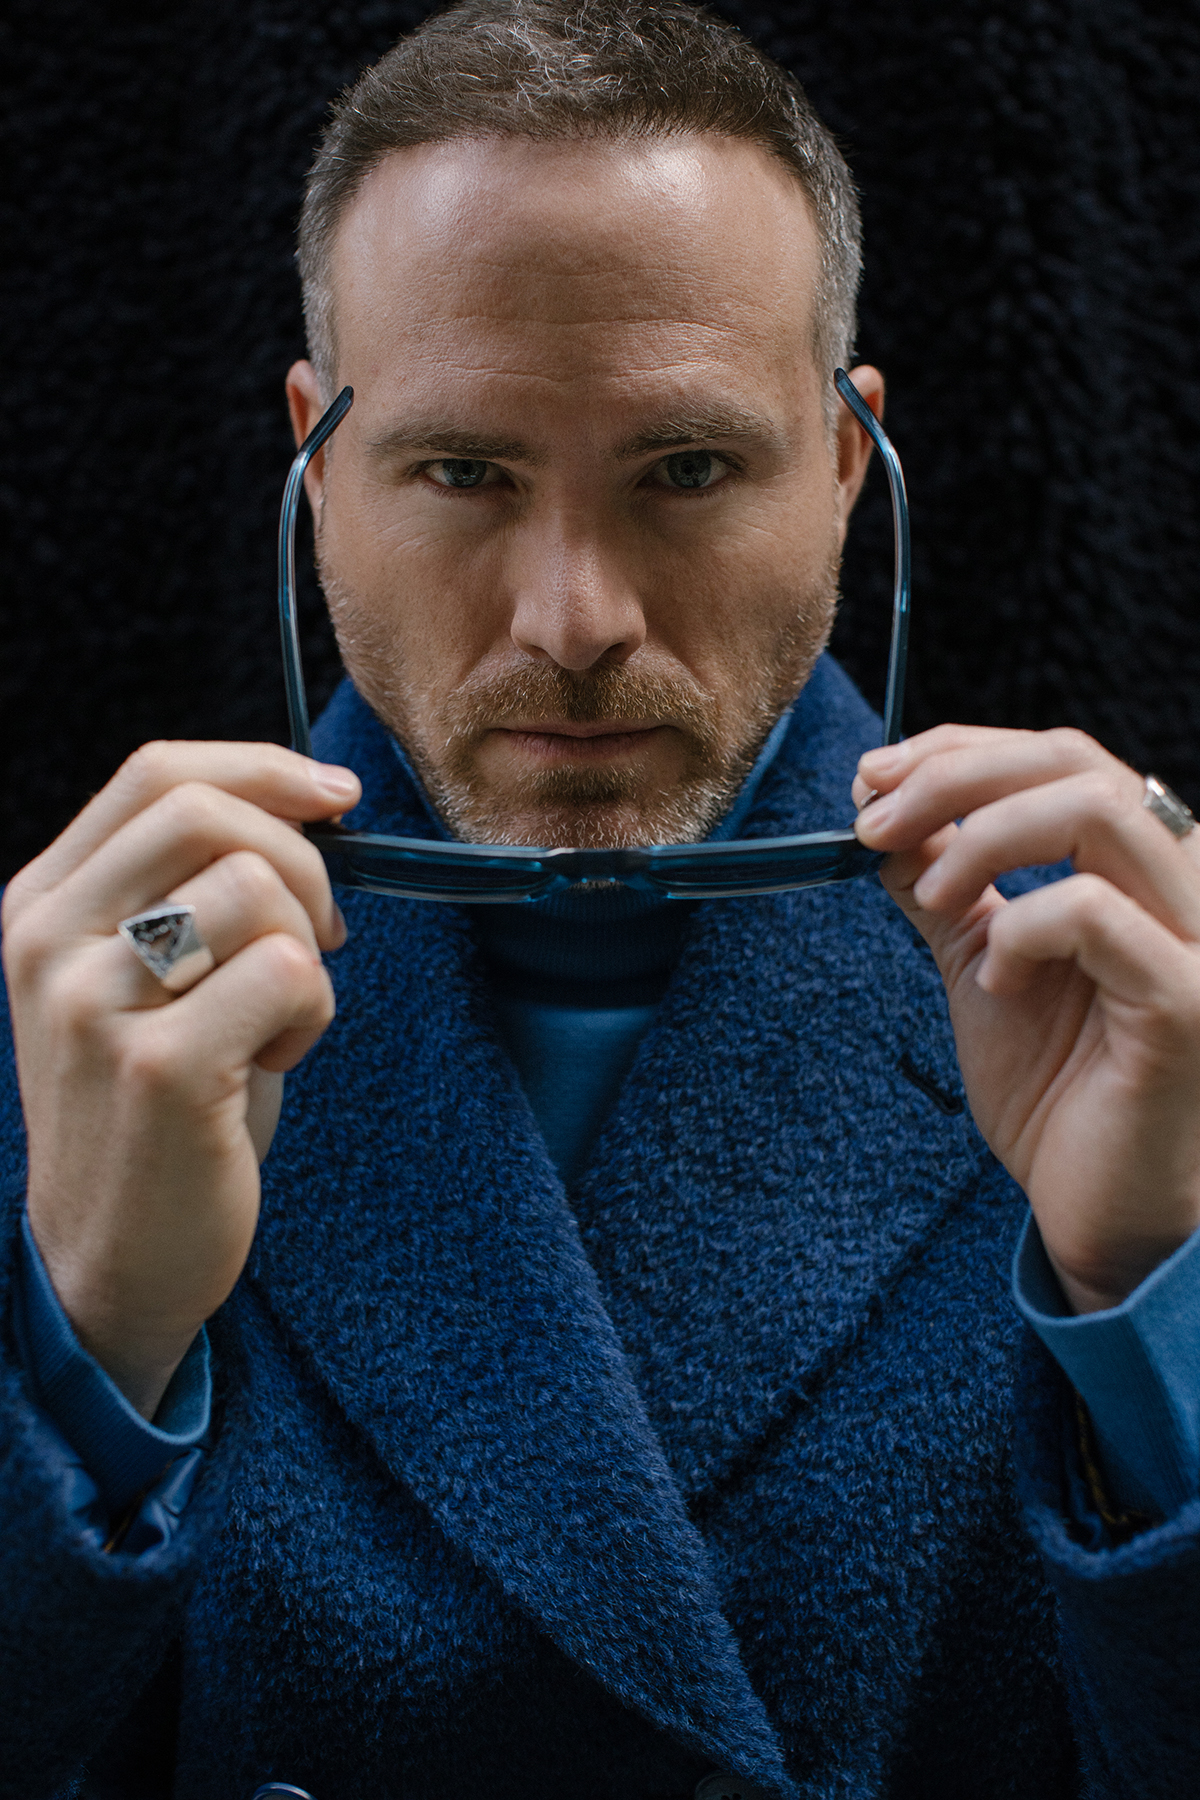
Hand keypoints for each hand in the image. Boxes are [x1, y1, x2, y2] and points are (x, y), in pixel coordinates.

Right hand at [2, 742, 359, 1415]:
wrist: (113, 1258)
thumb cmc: (156, 1108)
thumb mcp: (145, 977)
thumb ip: (189, 885)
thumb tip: (309, 801)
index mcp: (42, 905)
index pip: (155, 774)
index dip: (262, 768)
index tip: (336, 795)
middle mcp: (49, 942)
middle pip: (206, 813)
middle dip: (303, 861)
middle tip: (323, 933)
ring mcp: (93, 1004)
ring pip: (256, 889)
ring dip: (306, 953)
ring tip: (275, 1021)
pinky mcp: (158, 1068)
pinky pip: (287, 971)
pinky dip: (312, 1011)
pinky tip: (275, 1060)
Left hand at [854, 726, 1199, 1313]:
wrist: (1102, 1216)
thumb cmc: (1060, 1095)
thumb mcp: (984, 965)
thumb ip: (950, 888)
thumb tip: (887, 814)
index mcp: (1146, 867)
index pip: (1061, 755)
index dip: (958, 750)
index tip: (870, 779)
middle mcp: (1192, 884)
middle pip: (1076, 760)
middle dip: (952, 775)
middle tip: (869, 821)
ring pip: (1099, 809)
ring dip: (982, 835)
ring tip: (930, 894)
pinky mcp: (1191, 1003)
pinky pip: (1098, 912)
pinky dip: (1023, 927)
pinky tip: (995, 981)